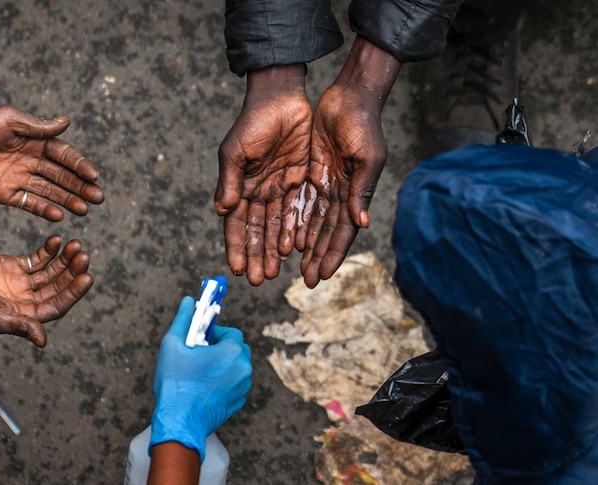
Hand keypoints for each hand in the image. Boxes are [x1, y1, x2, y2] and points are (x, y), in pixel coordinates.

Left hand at [0, 94, 103, 221]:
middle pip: (61, 177)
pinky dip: (44, 210)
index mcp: (36, 142)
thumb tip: (66, 123)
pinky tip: (59, 215)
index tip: (94, 175)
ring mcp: (20, 179)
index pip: (64, 156)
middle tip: (98, 198)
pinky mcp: (6, 194)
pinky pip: (29, 203)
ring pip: (50, 192)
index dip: (79, 166)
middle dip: (80, 187)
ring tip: (84, 210)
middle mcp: (32, 161)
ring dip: (68, 200)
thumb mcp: (10, 119)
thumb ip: (38, 126)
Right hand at [0, 235, 92, 346]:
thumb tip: (43, 341)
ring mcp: (24, 283)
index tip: (87, 276)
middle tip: (84, 255)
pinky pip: (38, 258)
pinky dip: (49, 249)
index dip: (74, 292)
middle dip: (72, 271)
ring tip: (75, 244)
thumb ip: (21, 326)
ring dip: (65, 258)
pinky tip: (58, 239)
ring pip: (52, 270)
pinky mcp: (16, 266)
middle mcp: (30, 300)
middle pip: (58, 285)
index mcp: (29, 316)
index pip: (59, 304)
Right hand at [150, 296, 251, 460]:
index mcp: (232, 351)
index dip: (214, 334)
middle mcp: (243, 369)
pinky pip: (235, 384)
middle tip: (199, 355)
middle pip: (237, 349)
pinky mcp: (238, 402)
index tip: (200, 340)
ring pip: (236, 367)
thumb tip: (188, 302)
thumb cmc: (176, 383)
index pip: (231, 332)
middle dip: (220, 348)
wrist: (180, 421)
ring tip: (199, 372)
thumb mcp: (173, 345)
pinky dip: (224, 382)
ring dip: (222, 365)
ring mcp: (242, 388)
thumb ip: (184, 319)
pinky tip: (203, 387)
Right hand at [215, 65, 311, 285]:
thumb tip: (221, 210)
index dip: (235, 246)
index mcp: (239, 187)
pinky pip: (297, 211)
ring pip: (277, 226)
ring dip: (274, 249)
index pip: (235, 224)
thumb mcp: (236, 151)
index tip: (235, 269)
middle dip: (256, 255)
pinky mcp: (300, 181)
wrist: (282, 98)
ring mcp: (279, 188)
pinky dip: (295, 230)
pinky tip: (295, 248)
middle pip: (256, 231)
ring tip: (274, 271)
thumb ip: (230, 181)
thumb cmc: (253, 123)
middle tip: (257, 280)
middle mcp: (258, 192)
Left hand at [297, 37, 401, 287]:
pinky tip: (282, 238)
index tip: (321, 275)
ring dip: (300, 244)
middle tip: (304, 281)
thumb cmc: (363, 125)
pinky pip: (297, 200)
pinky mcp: (307, 171)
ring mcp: (322, 183)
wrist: (349, 96)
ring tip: (288, 265)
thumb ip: (360, 191)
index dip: (332, 253)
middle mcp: (338, 193)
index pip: (341, 231)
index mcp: (354, 193)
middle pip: (323, 232)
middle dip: (315, 256)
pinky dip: (291, 220)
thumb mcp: (366, 158)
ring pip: (308, 221)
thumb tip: (360, 224)